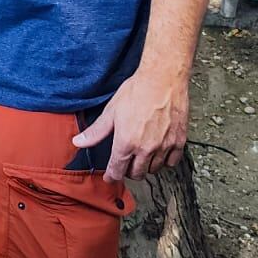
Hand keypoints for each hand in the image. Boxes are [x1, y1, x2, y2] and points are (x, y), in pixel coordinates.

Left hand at [72, 68, 189, 181]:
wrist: (163, 79)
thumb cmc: (137, 92)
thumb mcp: (111, 111)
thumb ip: (96, 132)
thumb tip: (78, 142)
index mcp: (126, 143)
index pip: (117, 171)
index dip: (112, 176)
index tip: (110, 177)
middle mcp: (145, 149)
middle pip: (136, 173)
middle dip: (128, 171)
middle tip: (125, 164)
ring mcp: (164, 146)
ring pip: (154, 169)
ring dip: (146, 167)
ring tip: (141, 157)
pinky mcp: (179, 141)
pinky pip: (172, 162)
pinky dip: (165, 161)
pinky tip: (159, 153)